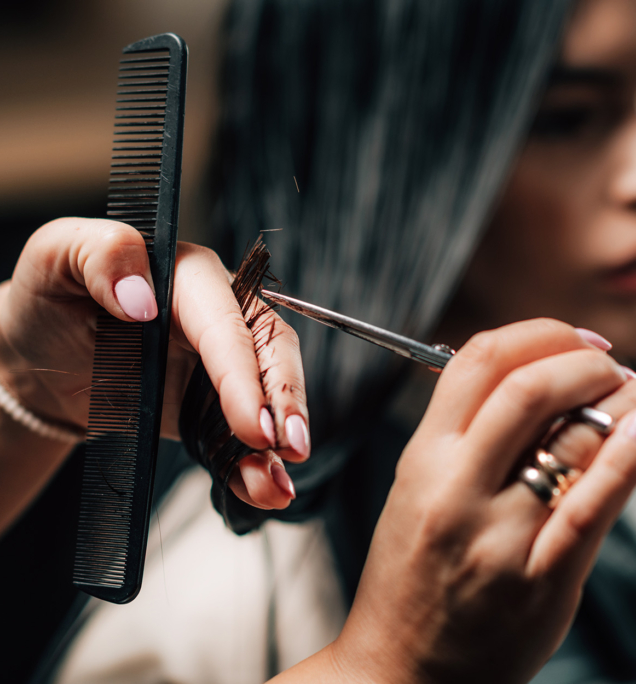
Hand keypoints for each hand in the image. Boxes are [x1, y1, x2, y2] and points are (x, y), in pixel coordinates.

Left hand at [0, 217, 308, 508]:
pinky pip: (235, 434)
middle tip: (289, 447)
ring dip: (277, 441)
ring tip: (278, 486)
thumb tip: (141, 299)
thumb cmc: (47, 296)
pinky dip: (250, 465)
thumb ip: (100, 253)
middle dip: (285, 399)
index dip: (242, 371)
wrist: (33, 356)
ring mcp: (210, 364)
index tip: (251, 422)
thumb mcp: (53, 254)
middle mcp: (210, 315)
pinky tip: (263, 490)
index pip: (225, 319)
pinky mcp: (202, 405)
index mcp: (184, 273)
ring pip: (265, 395)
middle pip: (268, 350)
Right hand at [332, 319, 635, 683]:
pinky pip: (597, 501)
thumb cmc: (410, 576)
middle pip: (528, 387)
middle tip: (607, 363)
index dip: (534, 335)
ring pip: (573, 438)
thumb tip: (535, 380)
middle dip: (582, 359)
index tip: (567, 339)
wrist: (403, 666)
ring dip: (620, 401)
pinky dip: (631, 454)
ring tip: (633, 395)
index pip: (476, 363)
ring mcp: (500, 535)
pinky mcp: (543, 579)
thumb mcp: (416, 491)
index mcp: (421, 461)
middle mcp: (456, 489)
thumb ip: (464, 437)